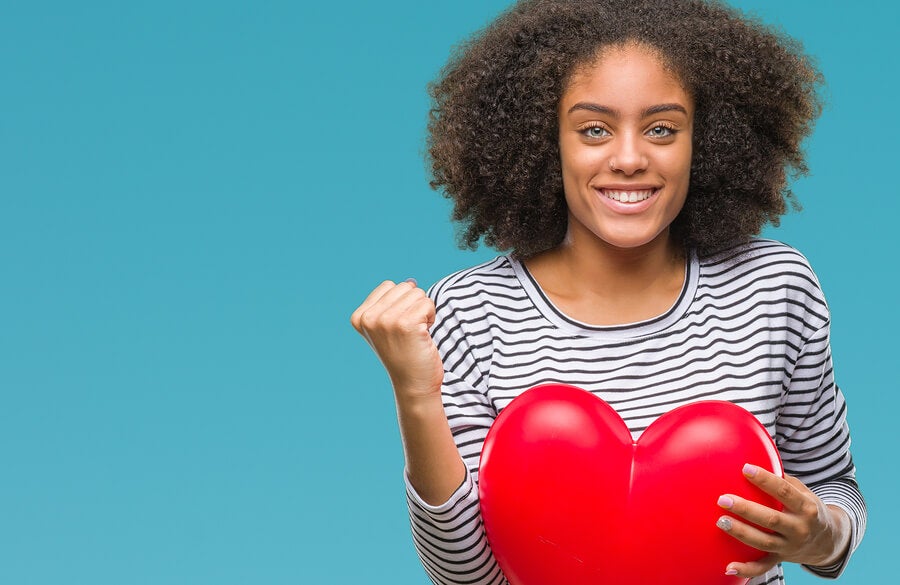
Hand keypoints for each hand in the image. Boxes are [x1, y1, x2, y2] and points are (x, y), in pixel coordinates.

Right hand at [350, 279, 443, 402]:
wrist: (413, 385)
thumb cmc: (405, 354)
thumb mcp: (388, 326)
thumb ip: (393, 302)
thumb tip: (411, 282)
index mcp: (359, 316)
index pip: (389, 286)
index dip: (401, 303)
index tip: (398, 329)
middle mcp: (368, 318)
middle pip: (404, 287)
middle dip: (414, 306)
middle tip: (410, 333)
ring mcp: (385, 321)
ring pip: (418, 293)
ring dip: (424, 312)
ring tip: (416, 335)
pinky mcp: (405, 324)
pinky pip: (427, 303)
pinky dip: (431, 317)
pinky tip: (424, 336)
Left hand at [715, 464, 850, 577]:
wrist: (830, 541)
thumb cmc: (808, 508)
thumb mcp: (805, 492)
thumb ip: (783, 480)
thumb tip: (756, 456)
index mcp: (806, 508)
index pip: (785, 492)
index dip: (766, 480)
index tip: (746, 468)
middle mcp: (799, 529)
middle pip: (771, 519)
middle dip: (746, 509)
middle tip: (723, 499)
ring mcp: (790, 547)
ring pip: (763, 542)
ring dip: (741, 533)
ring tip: (720, 521)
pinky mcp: (781, 559)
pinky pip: (763, 567)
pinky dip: (746, 570)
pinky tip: (728, 567)